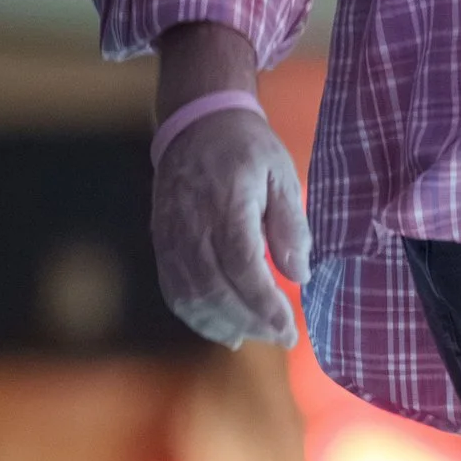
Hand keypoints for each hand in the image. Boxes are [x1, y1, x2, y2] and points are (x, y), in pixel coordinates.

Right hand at [153, 103, 309, 347]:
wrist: (195, 123)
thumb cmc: (246, 149)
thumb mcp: (281, 174)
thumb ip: (290, 224)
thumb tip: (299, 274)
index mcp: (226, 203)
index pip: (242, 265)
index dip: (264, 303)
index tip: (289, 328)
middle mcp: (192, 225)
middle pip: (215, 288)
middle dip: (250, 321)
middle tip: (282, 337)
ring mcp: (171, 237)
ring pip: (191, 296)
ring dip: (224, 325)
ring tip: (257, 335)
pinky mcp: (161, 244)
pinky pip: (174, 290)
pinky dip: (197, 317)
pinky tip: (224, 329)